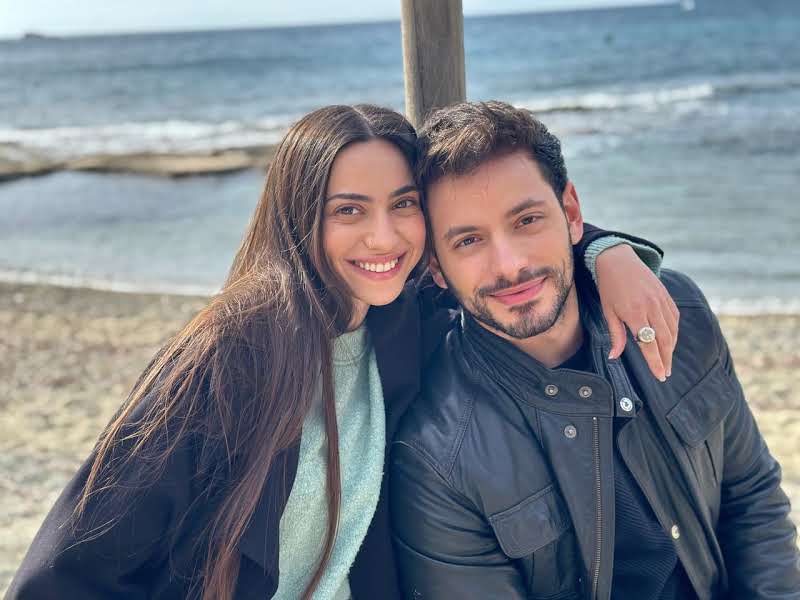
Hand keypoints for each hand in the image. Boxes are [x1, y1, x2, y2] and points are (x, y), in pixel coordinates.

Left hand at [595, 244, 678, 380]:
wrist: (617, 259)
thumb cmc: (609, 287)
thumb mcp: (608, 311)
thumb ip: (616, 335)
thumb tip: (614, 357)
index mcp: (634, 313)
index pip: (648, 344)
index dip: (655, 362)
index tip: (660, 376)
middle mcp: (651, 307)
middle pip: (664, 340)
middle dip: (666, 359)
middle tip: (665, 374)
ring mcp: (661, 300)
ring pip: (672, 330)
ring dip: (671, 348)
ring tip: (667, 361)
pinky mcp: (666, 295)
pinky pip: (675, 317)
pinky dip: (674, 331)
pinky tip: (670, 341)